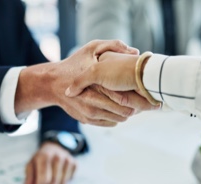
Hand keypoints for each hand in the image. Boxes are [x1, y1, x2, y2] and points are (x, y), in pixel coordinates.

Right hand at [15, 40, 139, 126]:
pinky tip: (120, 109)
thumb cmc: (74, 64)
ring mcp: (90, 114)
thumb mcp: (91, 48)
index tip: (147, 94)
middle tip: (145, 101)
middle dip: (138, 107)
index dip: (139, 97)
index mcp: (97, 84)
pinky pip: (110, 123)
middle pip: (125, 111)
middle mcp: (93, 102)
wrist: (53, 83)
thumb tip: (135, 51)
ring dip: (128, 113)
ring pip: (119, 119)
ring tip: (134, 104)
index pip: (125, 97)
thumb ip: (112, 45)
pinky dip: (118, 117)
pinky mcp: (87, 120)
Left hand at [25, 142, 75, 183]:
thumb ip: (29, 175)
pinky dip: (64, 180)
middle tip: (45, 182)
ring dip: (56, 183)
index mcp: (44, 156)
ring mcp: (67, 159)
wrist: (55, 147)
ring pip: (62, 181)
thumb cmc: (41, 158)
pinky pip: (70, 179)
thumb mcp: (31, 163)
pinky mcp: (74, 163)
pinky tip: (59, 175)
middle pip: (53, 181)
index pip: (44, 179)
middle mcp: (57, 156)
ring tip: (51, 179)